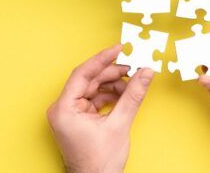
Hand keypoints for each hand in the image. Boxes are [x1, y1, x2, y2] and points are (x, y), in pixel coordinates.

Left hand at [47, 45, 154, 172]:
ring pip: (94, 88)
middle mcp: (64, 109)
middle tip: (133, 66)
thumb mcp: (119, 124)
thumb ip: (133, 95)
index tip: (118, 49)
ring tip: (133, 82)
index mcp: (64, 109)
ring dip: (114, 84)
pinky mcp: (80, 118)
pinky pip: (96, 98)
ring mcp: (71, 113)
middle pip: (90, 80)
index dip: (102, 59)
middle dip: (112, 73)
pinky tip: (126, 94)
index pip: (83, 73)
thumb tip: (145, 73)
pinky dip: (111, 95)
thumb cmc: (98, 163)